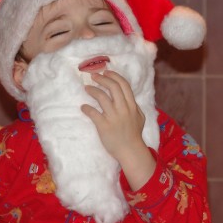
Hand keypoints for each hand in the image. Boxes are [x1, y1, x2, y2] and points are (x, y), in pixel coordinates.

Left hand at [81, 70, 155, 190]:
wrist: (130, 151)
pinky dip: (87, 108)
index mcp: (132, 105)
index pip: (123, 84)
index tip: (106, 72)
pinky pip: (93, 113)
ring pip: (102, 97)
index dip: (114, 76)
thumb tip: (126, 96)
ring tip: (86, 88)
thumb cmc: (134, 134)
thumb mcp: (139, 117)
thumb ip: (133, 105)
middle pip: (113, 87)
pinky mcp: (104, 126)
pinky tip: (83, 107)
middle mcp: (123, 109)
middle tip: (93, 76)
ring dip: (92, 90)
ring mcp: (113, 117)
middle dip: (102, 78)